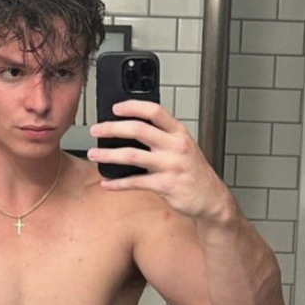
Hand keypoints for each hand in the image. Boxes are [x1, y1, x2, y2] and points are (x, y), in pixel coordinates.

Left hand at [88, 100, 236, 222]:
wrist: (211, 198)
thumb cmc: (193, 172)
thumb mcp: (183, 147)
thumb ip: (163, 137)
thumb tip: (132, 130)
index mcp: (178, 132)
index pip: (154, 111)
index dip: (133, 106)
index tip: (115, 108)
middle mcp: (175, 146)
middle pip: (138, 130)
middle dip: (112, 128)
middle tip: (96, 130)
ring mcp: (170, 165)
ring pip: (132, 155)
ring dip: (108, 155)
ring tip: (93, 154)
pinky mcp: (165, 185)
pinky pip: (135, 182)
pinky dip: (117, 183)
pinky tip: (106, 184)